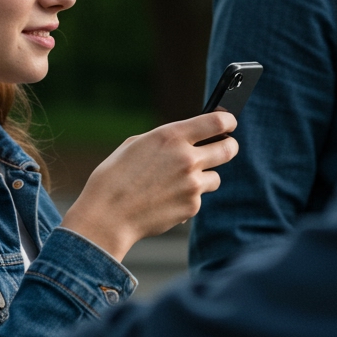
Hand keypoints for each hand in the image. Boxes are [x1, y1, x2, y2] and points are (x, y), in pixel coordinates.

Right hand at [59, 111, 237, 261]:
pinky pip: (198, 199)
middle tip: (225, 147)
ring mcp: (192, 184)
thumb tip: (189, 140)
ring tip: (181, 181)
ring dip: (204, 177)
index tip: (229, 123)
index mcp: (171, 136)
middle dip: (229, 146)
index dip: (228, 121)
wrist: (107, 215)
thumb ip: (167, 140)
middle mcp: (187, 158)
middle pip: (229, 148)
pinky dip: (188, 199)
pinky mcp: (192, 207)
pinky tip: (166, 200)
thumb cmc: (115, 177)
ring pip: (216, 177)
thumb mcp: (137, 144)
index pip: (218, 121)